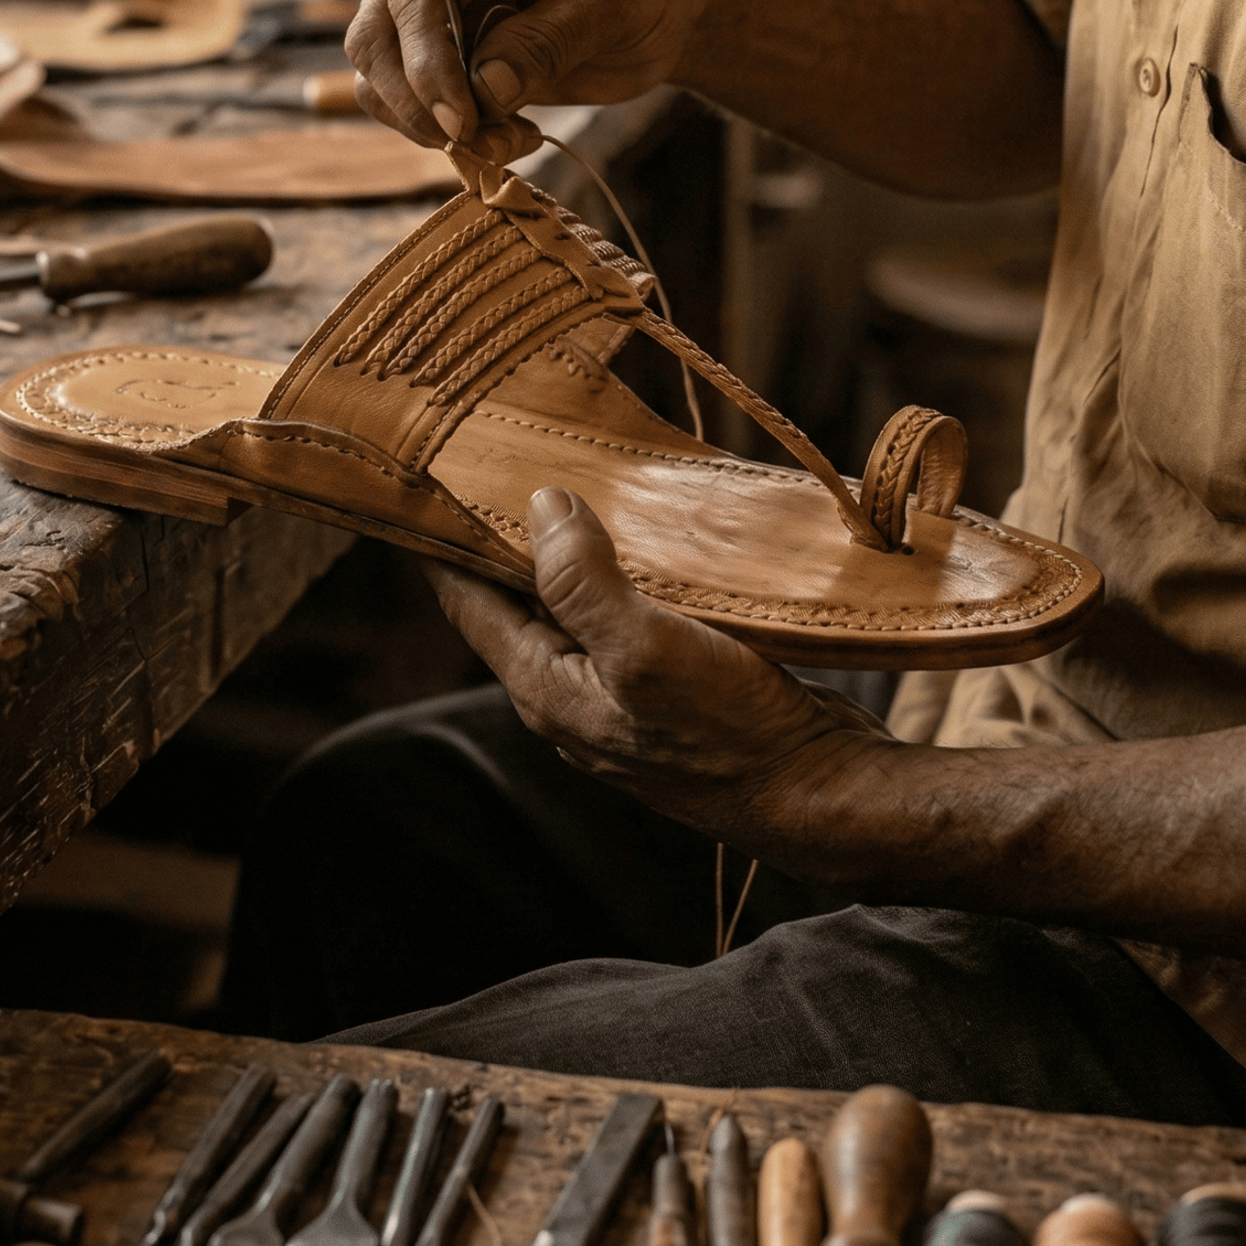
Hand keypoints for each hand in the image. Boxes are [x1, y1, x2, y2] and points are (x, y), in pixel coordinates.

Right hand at [345, 0, 720, 163]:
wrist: (665, 0)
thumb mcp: (616, 1)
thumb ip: (549, 41)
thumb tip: (485, 89)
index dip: (429, 63)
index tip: (463, 123)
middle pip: (377, 32)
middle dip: (420, 102)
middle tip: (484, 145)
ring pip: (377, 70)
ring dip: (427, 123)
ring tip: (509, 144)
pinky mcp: (435, 42)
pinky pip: (400, 95)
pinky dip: (438, 129)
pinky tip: (504, 135)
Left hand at [425, 488, 895, 860]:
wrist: (819, 791)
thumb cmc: (733, 732)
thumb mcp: (647, 649)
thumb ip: (583, 583)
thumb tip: (538, 507)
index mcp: (544, 686)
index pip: (466, 599)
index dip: (441, 539)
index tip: (425, 474)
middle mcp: (568, 694)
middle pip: (514, 599)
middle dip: (505, 535)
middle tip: (506, 455)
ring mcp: (617, 694)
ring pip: (573, 605)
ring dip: (569, 551)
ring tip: (576, 476)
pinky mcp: (666, 687)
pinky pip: (622, 617)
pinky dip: (620, 573)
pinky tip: (645, 537)